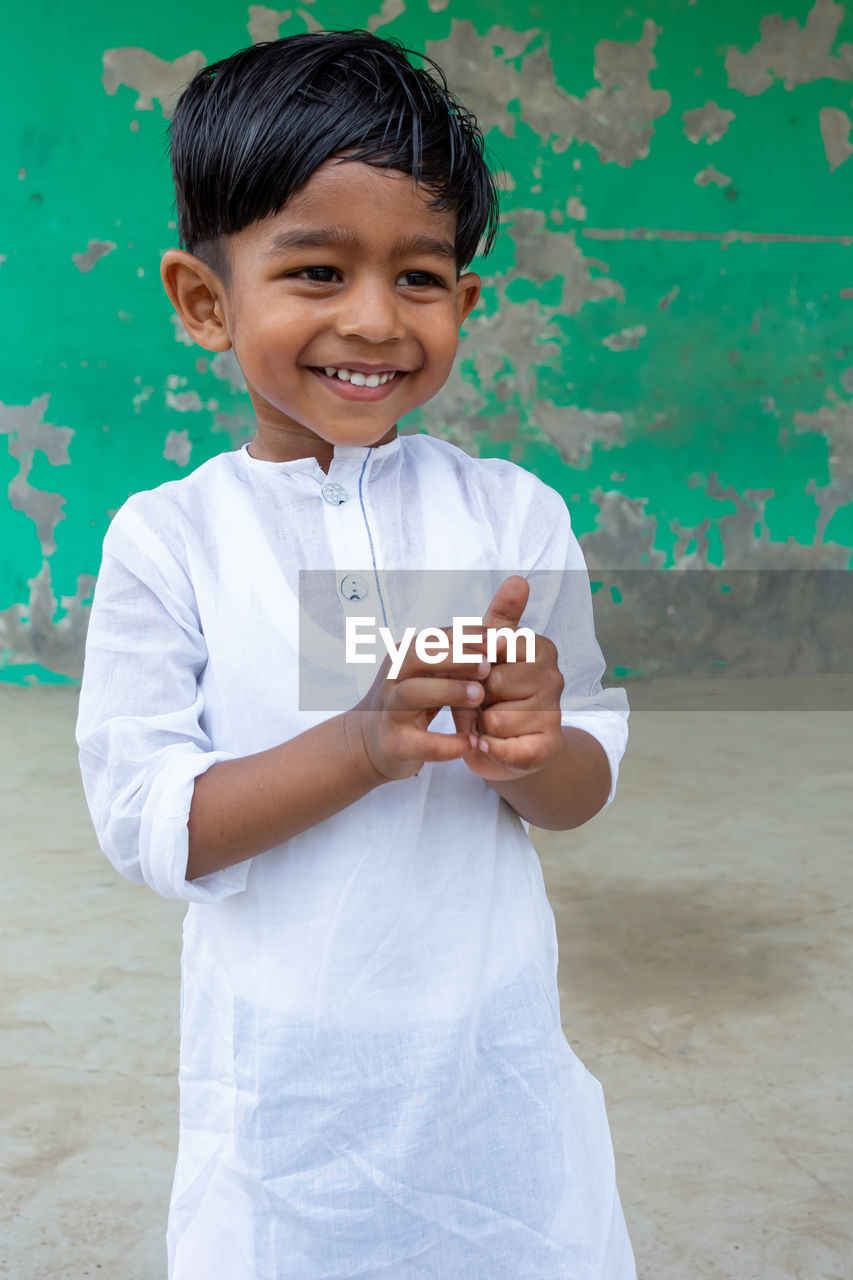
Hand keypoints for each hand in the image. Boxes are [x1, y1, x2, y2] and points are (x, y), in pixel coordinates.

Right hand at [344, 636, 488, 782]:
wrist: (369, 742)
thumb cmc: (410, 702)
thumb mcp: (429, 675)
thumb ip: (458, 658)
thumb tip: (501, 638)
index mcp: (404, 657)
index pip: (434, 638)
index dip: (466, 637)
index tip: (498, 640)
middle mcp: (393, 679)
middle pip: (418, 657)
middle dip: (455, 658)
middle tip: (488, 666)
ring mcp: (390, 711)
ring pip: (413, 693)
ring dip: (448, 691)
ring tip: (479, 696)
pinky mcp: (394, 744)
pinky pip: (420, 742)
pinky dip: (447, 743)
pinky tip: (471, 742)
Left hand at [453, 575, 564, 782]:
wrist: (502, 743)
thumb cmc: (492, 691)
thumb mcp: (489, 649)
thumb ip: (501, 616)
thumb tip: (517, 579)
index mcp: (540, 647)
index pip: (495, 648)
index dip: (473, 665)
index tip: (475, 672)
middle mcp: (554, 677)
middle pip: (493, 684)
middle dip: (473, 697)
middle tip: (477, 702)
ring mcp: (554, 713)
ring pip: (497, 719)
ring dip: (479, 726)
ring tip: (485, 724)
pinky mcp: (548, 747)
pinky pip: (510, 748)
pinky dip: (491, 749)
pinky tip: (488, 744)